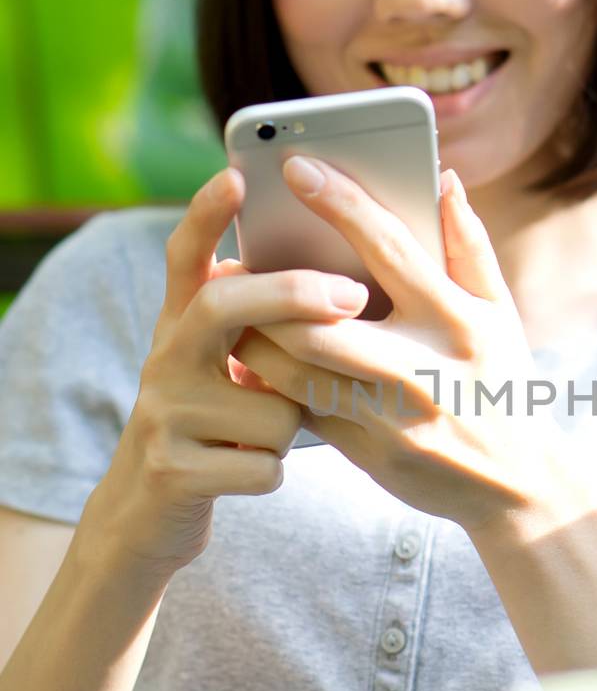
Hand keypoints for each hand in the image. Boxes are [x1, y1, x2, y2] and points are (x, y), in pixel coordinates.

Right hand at [82, 167, 367, 574]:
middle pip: (225, 303)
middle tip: (353, 294)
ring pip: (270, 405)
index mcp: (182, 325)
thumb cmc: (218, 426)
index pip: (188, 255)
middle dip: (292, 294)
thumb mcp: (228, 367)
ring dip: (289, 427)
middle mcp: (164, 358)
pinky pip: (264, 463)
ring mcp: (162, 413)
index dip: (208, 214)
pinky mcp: (172, 468)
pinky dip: (273, 471)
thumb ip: (263, 324)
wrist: (149, 516)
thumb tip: (345, 272)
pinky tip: (250, 473)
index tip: (236, 174)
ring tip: (264, 436)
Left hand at [228, 159, 585, 535]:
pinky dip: (271, 380)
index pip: (389, 248)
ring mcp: (390, 416)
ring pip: (294, 370)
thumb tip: (442, 180)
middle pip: (317, 321)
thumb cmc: (501, 383)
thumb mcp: (500, 314)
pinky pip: (301, 408)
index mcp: (456, 321)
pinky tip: (253, 359)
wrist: (514, 486)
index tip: (295, 166)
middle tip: (236, 265)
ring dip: (254, 337)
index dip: (339, 202)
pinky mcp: (366, 451)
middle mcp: (421, 368)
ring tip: (236, 311)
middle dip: (268, 290)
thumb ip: (469, 246)